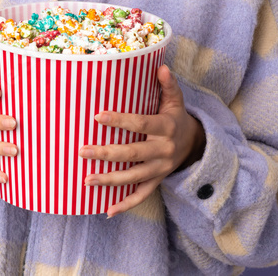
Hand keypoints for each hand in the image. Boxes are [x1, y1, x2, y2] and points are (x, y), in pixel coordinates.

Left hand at [79, 64, 204, 217]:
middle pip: (132, 154)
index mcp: (165, 127)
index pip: (140, 124)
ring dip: (109, 180)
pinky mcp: (157, 181)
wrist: (195, 144)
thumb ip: (168, 85)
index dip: (119, 121)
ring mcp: (160, 169)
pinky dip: (126, 204)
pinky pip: (141, 195)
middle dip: (106, 153)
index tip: (98, 117)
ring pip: (133, 177)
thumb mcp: (175, 100)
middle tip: (82, 151)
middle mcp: (162, 150)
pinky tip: (107, 210)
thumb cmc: (176, 117)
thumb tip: (161, 66)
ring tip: (87, 180)